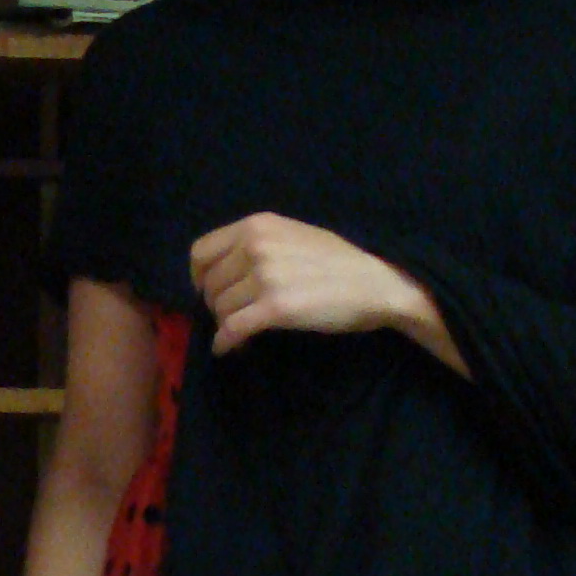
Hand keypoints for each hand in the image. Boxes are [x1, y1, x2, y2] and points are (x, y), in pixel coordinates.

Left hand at [189, 212, 440, 357]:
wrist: (377, 283)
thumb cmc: (338, 261)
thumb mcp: (293, 236)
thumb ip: (257, 244)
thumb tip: (226, 269)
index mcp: (257, 225)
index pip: (201, 252)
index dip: (198, 277)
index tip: (208, 292)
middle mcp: (255, 246)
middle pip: (209, 285)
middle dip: (216, 305)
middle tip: (233, 317)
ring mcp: (265, 276)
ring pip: (220, 309)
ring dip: (226, 325)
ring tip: (242, 332)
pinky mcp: (275, 308)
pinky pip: (232, 329)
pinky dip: (225, 343)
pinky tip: (230, 349)